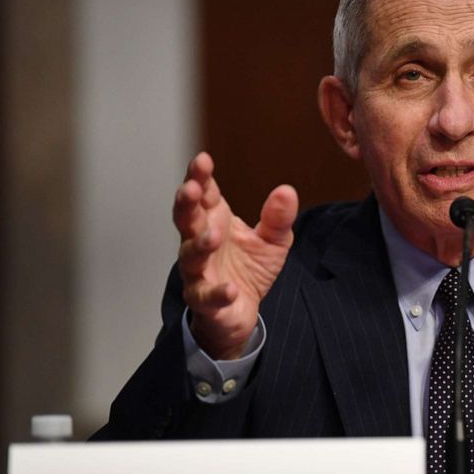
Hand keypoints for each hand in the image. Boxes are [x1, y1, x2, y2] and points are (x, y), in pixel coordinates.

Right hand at [173, 152, 297, 358]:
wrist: (241, 312)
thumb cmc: (248, 270)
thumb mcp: (273, 241)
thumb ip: (278, 219)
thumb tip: (287, 191)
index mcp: (214, 220)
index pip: (203, 194)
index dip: (199, 177)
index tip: (203, 160)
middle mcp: (200, 243)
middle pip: (186, 219)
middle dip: (187, 203)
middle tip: (192, 189)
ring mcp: (198, 272)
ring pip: (190, 256)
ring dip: (199, 245)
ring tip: (213, 235)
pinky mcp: (205, 301)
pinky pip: (206, 296)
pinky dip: (217, 293)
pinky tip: (229, 289)